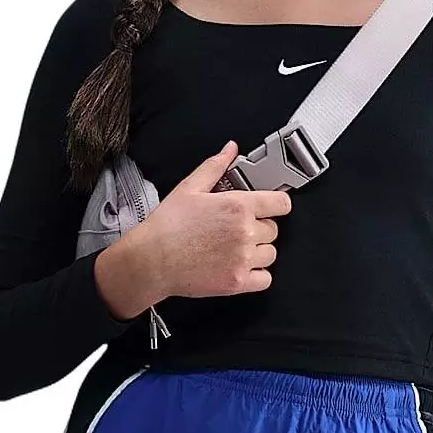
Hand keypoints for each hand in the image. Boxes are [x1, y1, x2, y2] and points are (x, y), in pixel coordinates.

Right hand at [95, 140, 290, 318]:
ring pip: (271, 254)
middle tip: (238, 228)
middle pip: (274, 229)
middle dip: (260, 227)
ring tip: (237, 247)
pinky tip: (241, 266)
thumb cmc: (167, 226)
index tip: (271, 207)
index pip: (281, 204)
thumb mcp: (189, 188)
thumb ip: (214, 167)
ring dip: (259, 251)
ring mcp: (243, 259)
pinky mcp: (237, 282)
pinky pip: (265, 279)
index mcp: (237, 206)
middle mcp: (245, 233)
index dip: (276, 204)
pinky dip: (257, 275)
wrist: (151, 260)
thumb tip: (230, 150)